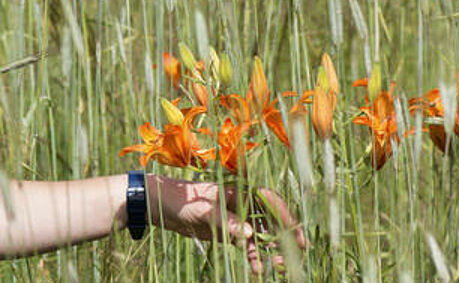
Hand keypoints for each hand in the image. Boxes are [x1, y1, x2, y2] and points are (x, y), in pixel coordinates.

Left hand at [148, 176, 306, 274]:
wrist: (161, 205)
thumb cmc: (183, 200)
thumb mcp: (204, 210)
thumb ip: (226, 221)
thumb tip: (248, 235)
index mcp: (240, 191)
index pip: (270, 201)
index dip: (286, 217)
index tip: (297, 235)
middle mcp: (243, 204)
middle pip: (271, 220)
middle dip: (284, 237)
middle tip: (294, 256)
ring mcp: (237, 219)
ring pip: (261, 235)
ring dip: (270, 250)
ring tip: (277, 266)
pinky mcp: (229, 233)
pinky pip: (247, 246)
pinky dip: (254, 256)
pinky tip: (257, 269)